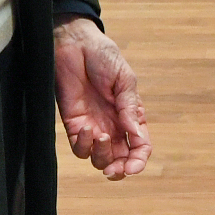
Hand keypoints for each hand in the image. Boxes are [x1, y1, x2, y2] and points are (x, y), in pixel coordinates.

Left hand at [52, 16, 150, 178]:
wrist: (75, 44)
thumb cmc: (103, 56)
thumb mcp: (124, 79)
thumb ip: (129, 108)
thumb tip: (136, 135)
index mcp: (131, 116)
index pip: (140, 147)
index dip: (139, 161)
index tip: (132, 167)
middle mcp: (113, 126)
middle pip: (120, 160)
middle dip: (120, 170)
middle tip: (115, 169)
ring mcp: (94, 127)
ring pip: (99, 159)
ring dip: (101, 156)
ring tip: (100, 136)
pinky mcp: (74, 125)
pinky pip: (79, 148)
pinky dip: (84, 146)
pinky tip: (87, 129)